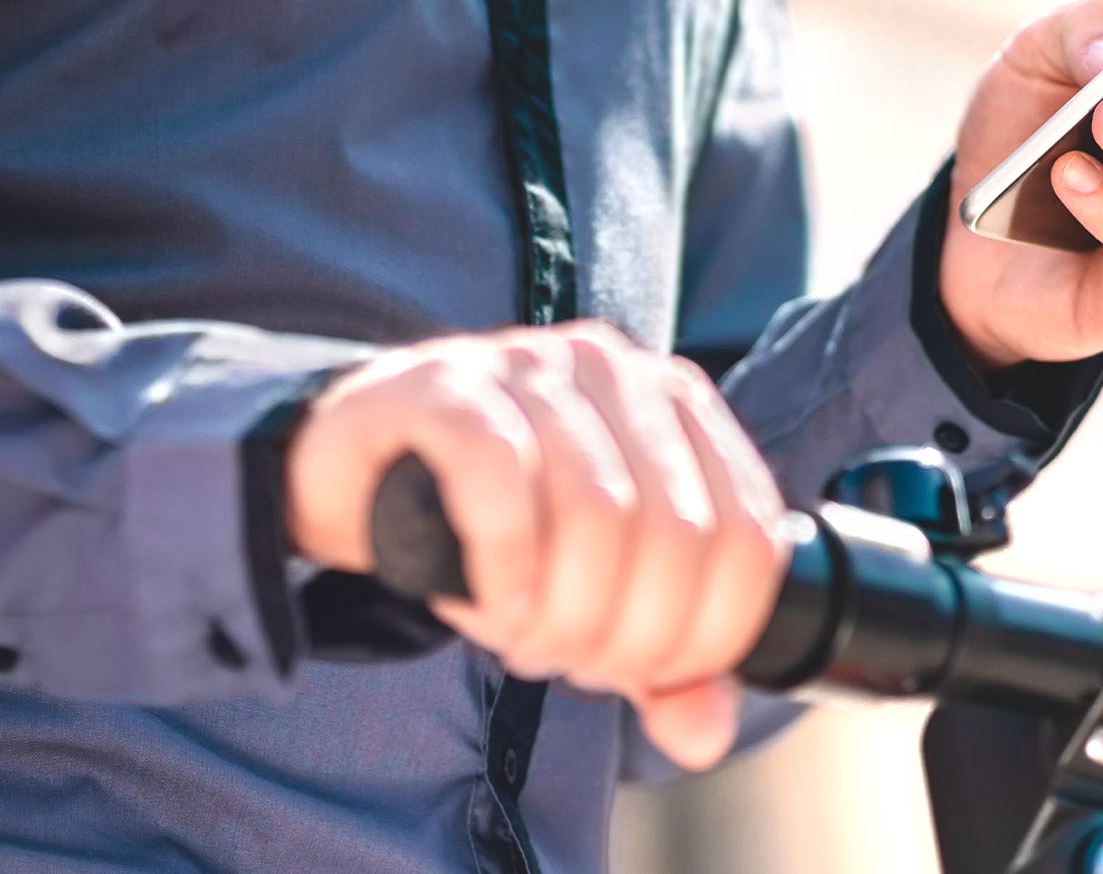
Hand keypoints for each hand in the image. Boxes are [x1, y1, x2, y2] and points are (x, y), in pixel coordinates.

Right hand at [286, 321, 787, 770]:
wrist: (354, 478)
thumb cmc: (494, 533)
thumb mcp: (593, 598)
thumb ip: (661, 664)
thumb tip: (704, 735)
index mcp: (680, 409)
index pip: (748, 536)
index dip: (709, 633)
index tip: (648, 675)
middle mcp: (619, 374)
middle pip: (675, 534)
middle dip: (627, 635)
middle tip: (571, 665)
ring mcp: (534, 367)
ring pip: (597, 511)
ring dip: (564, 612)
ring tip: (527, 641)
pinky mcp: (450, 387)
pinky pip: (502, 475)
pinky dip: (506, 564)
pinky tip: (494, 609)